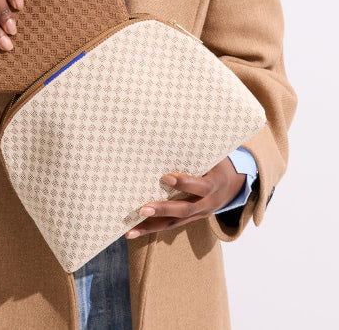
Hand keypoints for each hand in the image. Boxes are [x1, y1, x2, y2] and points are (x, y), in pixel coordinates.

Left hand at [124, 157, 245, 238]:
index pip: (200, 186)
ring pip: (174, 223)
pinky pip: (169, 226)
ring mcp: (198, 214)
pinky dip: (150, 229)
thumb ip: (195, 150)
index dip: (185, 183)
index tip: (166, 177)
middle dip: (163, 209)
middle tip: (143, 209)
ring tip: (131, 230)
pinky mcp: (189, 220)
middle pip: (185, 209)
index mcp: (214, 184)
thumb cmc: (215, 164)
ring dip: (151, 226)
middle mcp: (207, 203)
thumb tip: (170, 130)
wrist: (232, 186)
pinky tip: (132, 232)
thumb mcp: (213, 156)